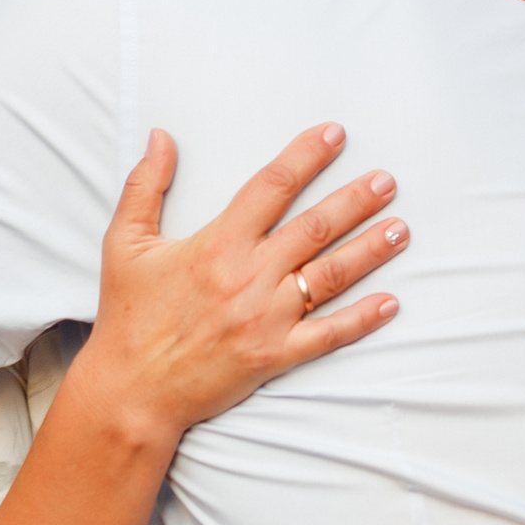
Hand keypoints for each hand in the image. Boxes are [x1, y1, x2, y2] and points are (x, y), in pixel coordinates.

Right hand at [67, 124, 405, 445]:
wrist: (132, 389)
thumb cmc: (128, 316)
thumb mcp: (124, 243)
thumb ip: (145, 186)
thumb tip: (161, 138)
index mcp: (216, 245)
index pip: (270, 188)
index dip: (305, 157)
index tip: (333, 135)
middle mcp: (248, 277)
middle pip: (315, 227)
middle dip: (356, 200)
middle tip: (386, 181)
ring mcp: (267, 318)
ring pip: (331, 276)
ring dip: (370, 250)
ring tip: (400, 229)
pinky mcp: (275, 355)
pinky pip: (329, 334)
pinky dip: (362, 318)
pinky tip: (390, 302)